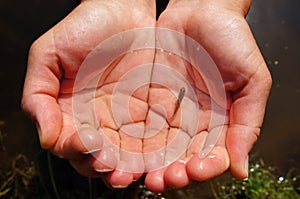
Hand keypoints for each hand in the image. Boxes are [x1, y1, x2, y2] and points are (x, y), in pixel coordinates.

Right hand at [21, 0, 156, 187]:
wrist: (122, 9)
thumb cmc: (84, 27)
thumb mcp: (48, 56)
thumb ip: (38, 97)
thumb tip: (45, 138)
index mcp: (70, 112)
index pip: (70, 143)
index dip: (76, 149)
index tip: (86, 141)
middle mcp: (97, 119)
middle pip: (97, 156)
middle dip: (103, 166)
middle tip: (109, 165)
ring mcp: (124, 117)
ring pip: (124, 154)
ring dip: (126, 167)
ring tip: (129, 172)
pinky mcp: (149, 110)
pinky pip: (151, 136)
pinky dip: (151, 151)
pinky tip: (152, 158)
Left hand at [145, 0, 270, 190]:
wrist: (202, 10)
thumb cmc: (232, 39)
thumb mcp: (252, 81)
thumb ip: (248, 124)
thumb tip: (241, 168)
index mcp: (221, 120)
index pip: (212, 154)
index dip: (204, 167)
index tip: (194, 171)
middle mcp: (195, 119)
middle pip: (183, 155)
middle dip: (173, 171)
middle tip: (163, 181)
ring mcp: (172, 109)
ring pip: (161, 145)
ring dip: (152, 163)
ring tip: (144, 176)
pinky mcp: (151, 97)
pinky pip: (143, 123)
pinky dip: (137, 141)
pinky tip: (130, 154)